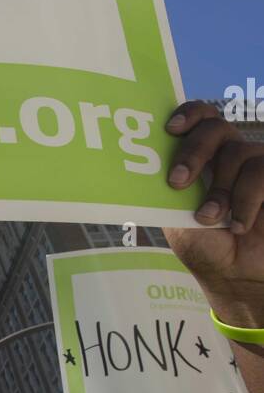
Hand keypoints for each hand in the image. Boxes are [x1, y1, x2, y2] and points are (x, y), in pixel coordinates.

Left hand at [162, 101, 263, 325]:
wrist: (239, 278)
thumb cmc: (207, 247)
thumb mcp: (177, 218)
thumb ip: (169, 191)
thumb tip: (141, 167)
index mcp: (206, 157)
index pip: (201, 117)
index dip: (188, 114)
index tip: (170, 129)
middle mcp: (233, 155)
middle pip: (215, 127)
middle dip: (192, 151)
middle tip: (177, 182)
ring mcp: (258, 166)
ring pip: (238, 152)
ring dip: (220, 190)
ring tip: (211, 219)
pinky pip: (261, 172)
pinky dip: (245, 200)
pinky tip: (238, 224)